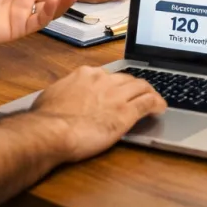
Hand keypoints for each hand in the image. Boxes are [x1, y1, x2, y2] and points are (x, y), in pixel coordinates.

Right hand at [31, 66, 165, 161]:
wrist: (51, 131)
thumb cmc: (46, 119)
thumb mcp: (53, 97)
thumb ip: (65, 93)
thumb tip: (64, 99)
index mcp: (85, 74)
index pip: (108, 75)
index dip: (115, 83)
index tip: (116, 90)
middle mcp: (104, 79)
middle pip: (127, 78)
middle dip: (134, 86)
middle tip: (139, 94)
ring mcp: (117, 95)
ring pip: (142, 87)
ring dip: (150, 92)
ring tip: (155, 99)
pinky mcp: (126, 112)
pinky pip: (148, 103)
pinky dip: (157, 104)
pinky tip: (160, 108)